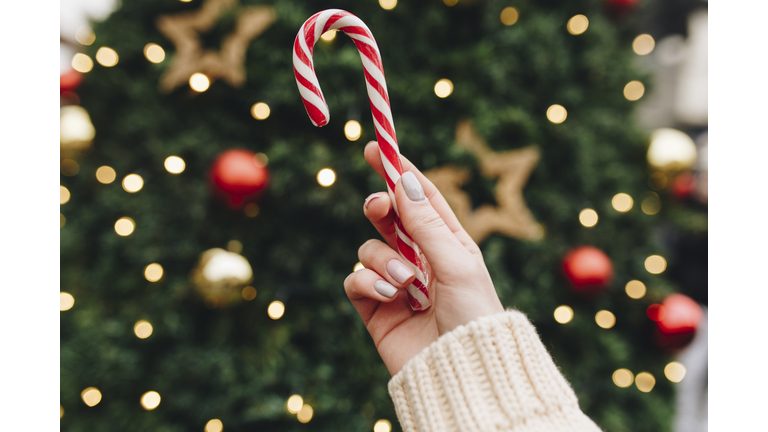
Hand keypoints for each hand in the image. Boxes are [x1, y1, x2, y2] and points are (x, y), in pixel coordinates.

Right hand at [344, 141, 504, 375]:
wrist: (462, 372)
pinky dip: (369, 283)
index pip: (421, 200)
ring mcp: (396, 284)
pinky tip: (391, 298)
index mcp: (448, 244)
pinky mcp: (375, 308)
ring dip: (384, 261)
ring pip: (369, 249)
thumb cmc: (473, 316)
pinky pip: (355, 279)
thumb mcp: (456, 262)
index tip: (377, 148)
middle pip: (389, 219)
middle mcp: (420, 260)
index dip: (399, 172)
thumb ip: (426, 223)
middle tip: (379, 208)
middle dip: (380, 210)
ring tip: (406, 284)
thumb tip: (403, 180)